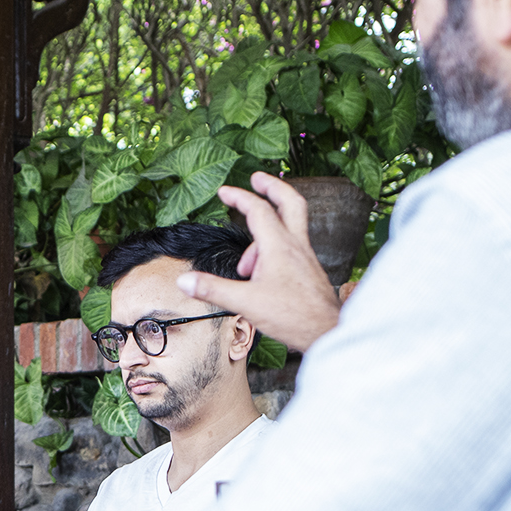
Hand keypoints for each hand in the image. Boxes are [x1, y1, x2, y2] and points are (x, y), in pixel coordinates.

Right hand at [174, 171, 342, 353]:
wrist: (326, 331)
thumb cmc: (293, 317)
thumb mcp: (245, 303)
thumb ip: (213, 289)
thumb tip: (185, 280)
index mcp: (279, 246)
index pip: (257, 209)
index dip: (239, 196)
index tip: (224, 191)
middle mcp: (295, 245)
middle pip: (290, 202)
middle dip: (273, 186)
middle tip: (258, 178)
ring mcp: (305, 256)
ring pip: (290, 226)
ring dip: (266, 230)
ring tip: (245, 264)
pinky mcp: (308, 269)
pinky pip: (291, 246)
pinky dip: (274, 247)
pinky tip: (261, 273)